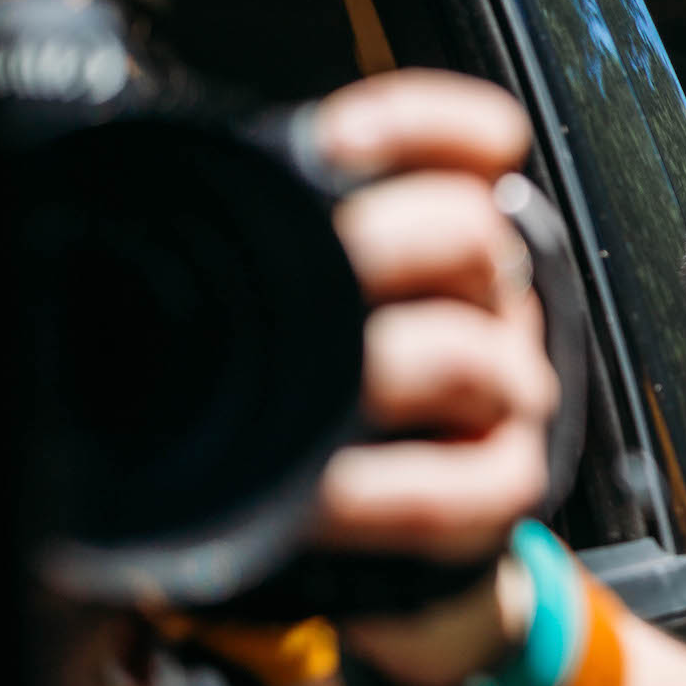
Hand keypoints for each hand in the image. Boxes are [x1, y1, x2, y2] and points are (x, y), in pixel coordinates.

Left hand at [302, 71, 557, 685]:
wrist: (389, 558)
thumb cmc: (318, 411)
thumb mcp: (298, 309)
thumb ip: (275, 248)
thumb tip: (174, 206)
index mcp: (443, 240)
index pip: (470, 146)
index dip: (418, 127)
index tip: (334, 141)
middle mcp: (494, 304)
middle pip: (473, 235)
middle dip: (379, 245)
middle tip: (291, 275)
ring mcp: (510, 396)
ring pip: (469, 354)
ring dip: (372, 371)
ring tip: (291, 394)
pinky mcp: (503, 490)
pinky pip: (450, 486)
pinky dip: (377, 491)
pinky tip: (317, 492)